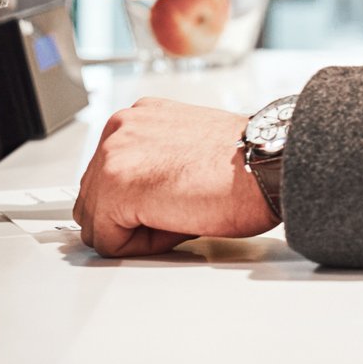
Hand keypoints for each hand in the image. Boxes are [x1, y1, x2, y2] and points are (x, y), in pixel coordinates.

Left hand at [73, 97, 276, 256]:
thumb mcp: (188, 147)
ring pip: (98, 222)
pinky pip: (108, 241)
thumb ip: (153, 161)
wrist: (267, 165)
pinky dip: (141, 246)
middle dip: (132, 217)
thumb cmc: (244, 164)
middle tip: (179, 209)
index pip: (106, 177)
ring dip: (136, 230)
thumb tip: (138, 200)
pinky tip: (178, 221)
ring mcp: (113, 155)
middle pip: (95, 200)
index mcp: (138, 118)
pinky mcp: (116, 186)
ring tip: (180, 212)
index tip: (174, 198)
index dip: (140, 203)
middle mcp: (120, 128)